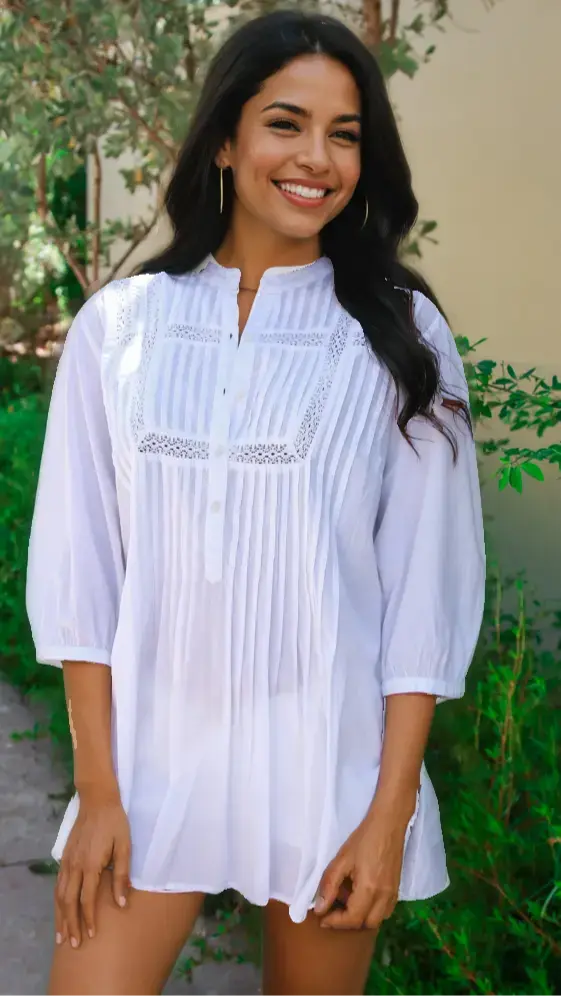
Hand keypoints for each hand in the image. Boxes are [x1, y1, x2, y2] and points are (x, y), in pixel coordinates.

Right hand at [55, 787, 130, 948]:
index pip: (86, 900)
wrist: (98, 800)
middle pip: (69, 902)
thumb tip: (122, 902)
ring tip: (61, 935)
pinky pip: (58, 883)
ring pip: (59, 895)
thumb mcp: (124, 846)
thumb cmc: (115, 823)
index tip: (92, 936)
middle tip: (72, 945)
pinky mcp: (64, 856)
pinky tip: (60, 909)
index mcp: (91, 865)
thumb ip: (122, 875)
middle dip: (70, 925)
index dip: (88, 919)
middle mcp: (75, 865)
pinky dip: (57, 900)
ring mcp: (67, 861)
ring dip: (60, 916)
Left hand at [314, 792, 416, 930]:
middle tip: (332, 911)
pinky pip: (385, 911)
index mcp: (369, 890)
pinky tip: (361, 898)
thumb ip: (329, 885)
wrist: (388, 824)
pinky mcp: (397, 889)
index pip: (352, 919)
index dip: (334, 922)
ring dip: (361, 918)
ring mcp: (393, 894)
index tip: (321, 918)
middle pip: (366, 924)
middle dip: (347, 923)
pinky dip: (372, 911)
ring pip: (377, 920)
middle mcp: (384, 897)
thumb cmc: (363, 839)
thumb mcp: (341, 860)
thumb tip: (319, 908)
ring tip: (346, 903)